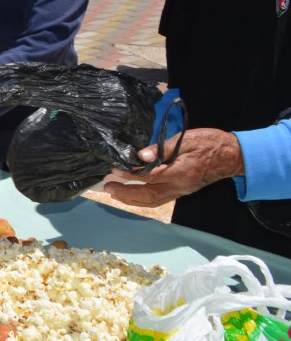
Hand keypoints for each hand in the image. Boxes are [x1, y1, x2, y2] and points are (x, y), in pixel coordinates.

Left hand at [103, 128, 244, 207]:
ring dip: (131, 199)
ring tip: (114, 193)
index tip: (114, 169)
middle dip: (125, 192)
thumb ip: (163, 148)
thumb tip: (141, 155)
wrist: (232, 156)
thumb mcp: (187, 139)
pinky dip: (142, 200)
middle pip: (148, 195)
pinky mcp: (181, 191)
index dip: (130, 174)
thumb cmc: (210, 143)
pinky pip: (159, 200)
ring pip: (152, 201)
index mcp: (180, 172)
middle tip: (107, 186)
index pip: (149, 176)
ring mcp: (181, 191)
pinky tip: (132, 195)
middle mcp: (179, 186)